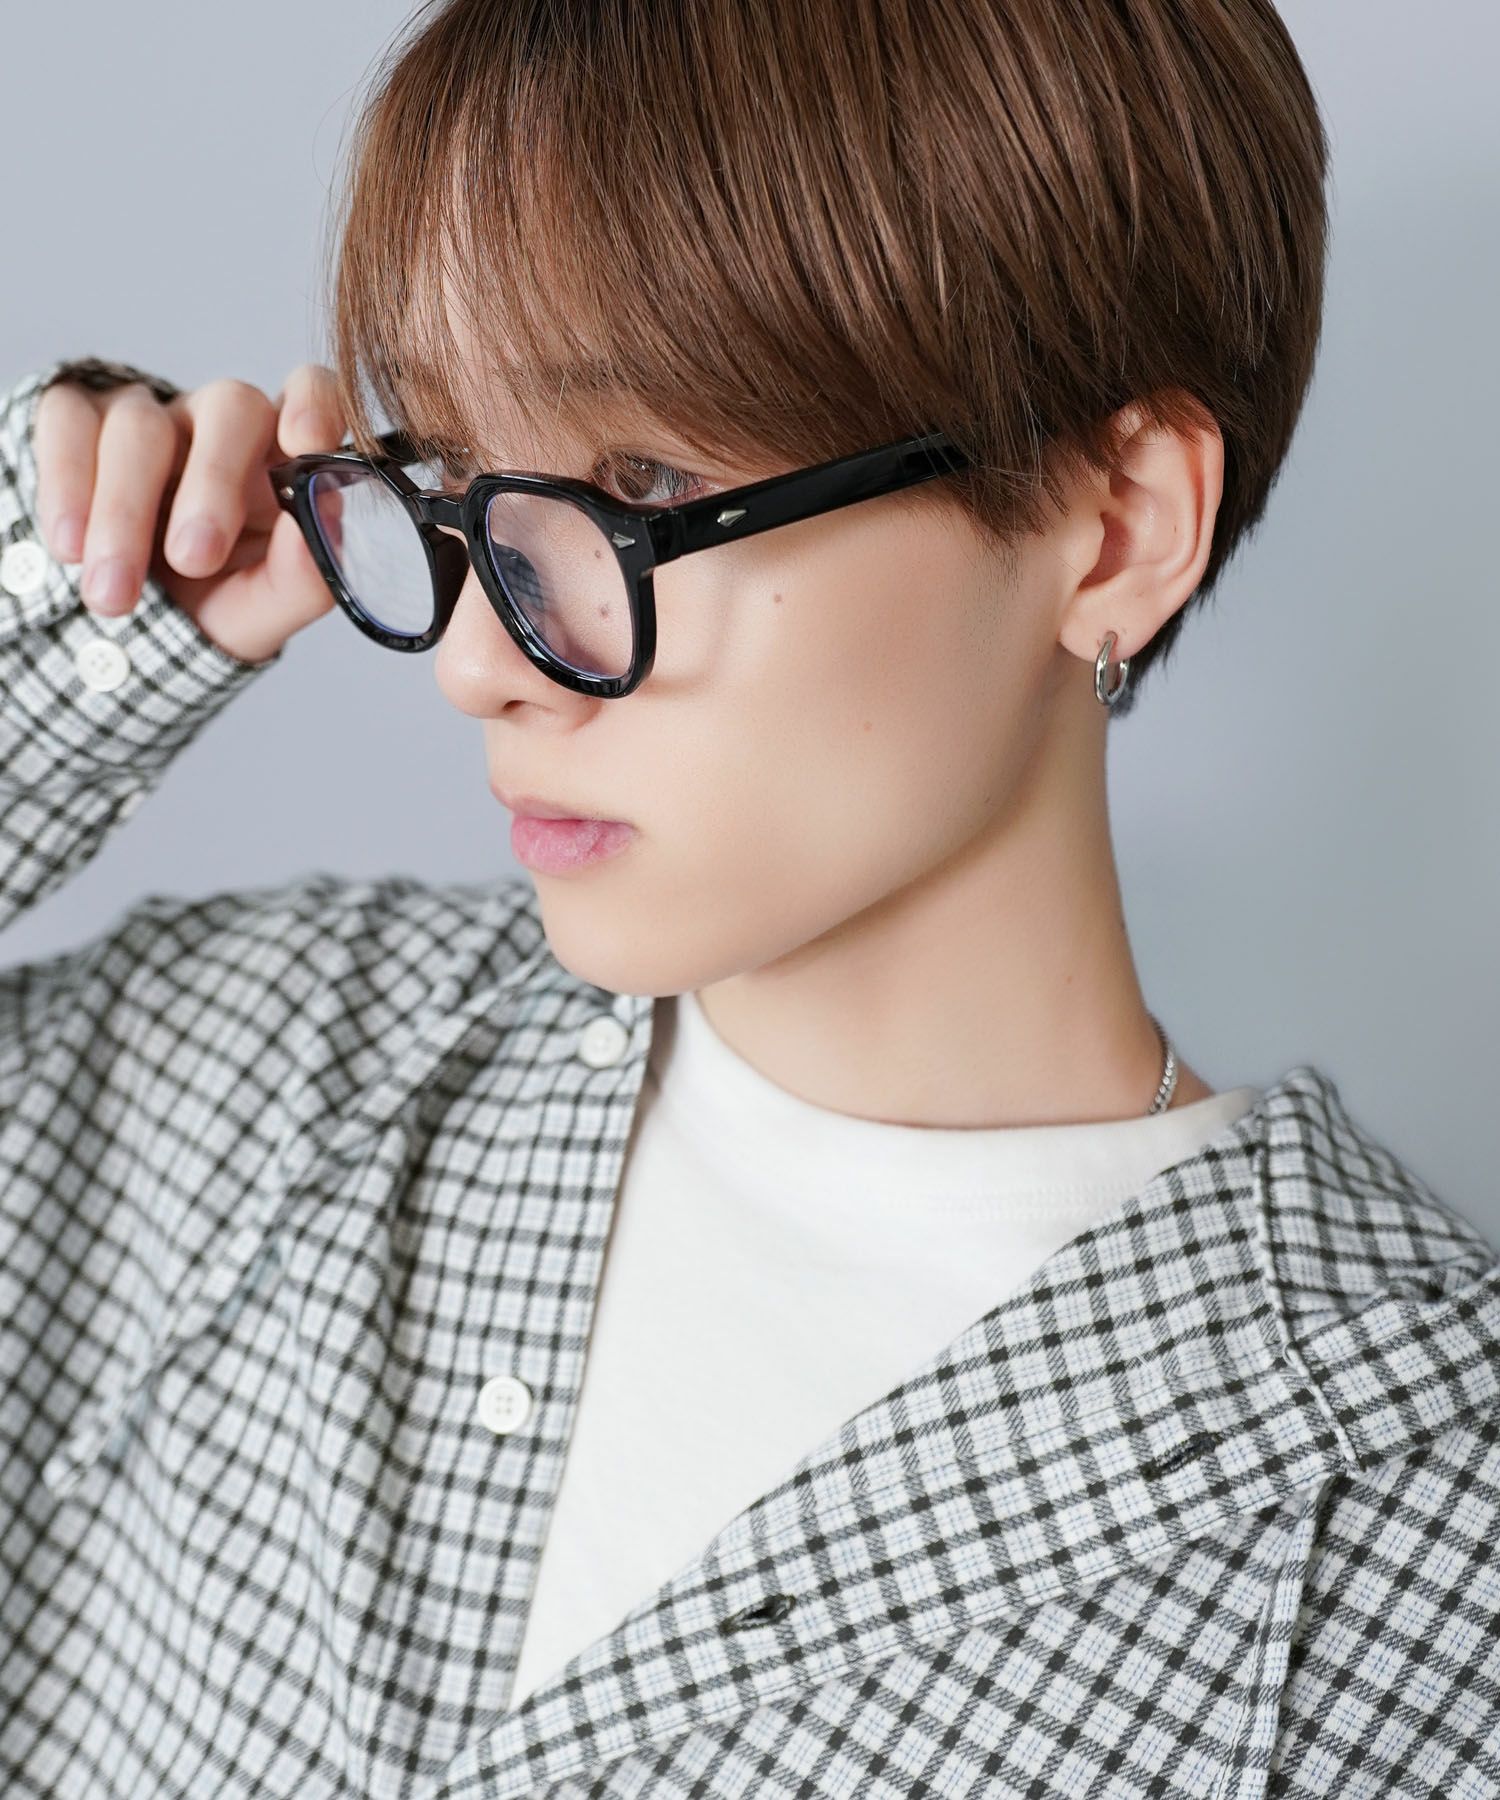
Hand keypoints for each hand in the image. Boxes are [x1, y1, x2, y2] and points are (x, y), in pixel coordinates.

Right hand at [33, 363, 348, 665]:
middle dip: (211, 485)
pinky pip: (69, 427)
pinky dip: (68, 487)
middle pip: (229, 408)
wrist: (132, 620)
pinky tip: (71, 546)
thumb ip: (301, 579)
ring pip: (142, 428)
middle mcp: (223, 423)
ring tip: (114, 595)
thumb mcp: (264, 606)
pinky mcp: (79, 418)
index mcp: (283, 457)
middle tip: (192, 561)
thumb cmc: (216, 598)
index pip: (312, 394)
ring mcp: (151, 415)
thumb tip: (320, 533)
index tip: (306, 440)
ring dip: (125, 514)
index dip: (313, 403)